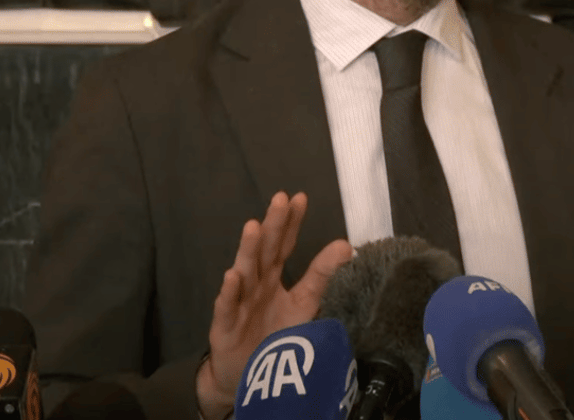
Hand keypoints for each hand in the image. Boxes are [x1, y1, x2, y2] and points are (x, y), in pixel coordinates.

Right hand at [195, 192, 352, 418]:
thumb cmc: (274, 335)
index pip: (284, 245)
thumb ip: (321, 275)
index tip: (299, 197)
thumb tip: (348, 246)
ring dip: (248, 250)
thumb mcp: (303, 304)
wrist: (246, 376)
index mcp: (273, 277)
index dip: (292, 224)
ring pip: (245, 273)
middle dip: (272, 226)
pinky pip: (228, 308)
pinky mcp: (225, 327)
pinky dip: (230, 293)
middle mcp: (256, 284)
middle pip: (265, 251)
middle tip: (280, 199)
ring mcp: (239, 303)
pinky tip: (233, 276)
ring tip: (253, 227)